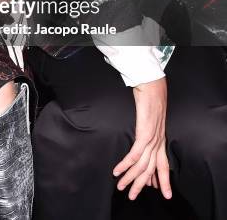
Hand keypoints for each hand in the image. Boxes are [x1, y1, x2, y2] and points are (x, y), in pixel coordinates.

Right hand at [113, 77, 171, 200]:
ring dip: (130, 178)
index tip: (158, 190)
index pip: (163, 164)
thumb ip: (148, 129)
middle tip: (131, 195)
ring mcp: (152, 138)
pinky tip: (118, 170)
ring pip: (142, 166)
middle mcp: (158, 141)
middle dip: (141, 185)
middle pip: (151, 170)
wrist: (152, 85)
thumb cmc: (150, 97)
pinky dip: (126, 165)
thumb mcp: (150, 117)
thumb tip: (142, 137)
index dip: (161, 179)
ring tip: (120, 186)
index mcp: (160, 138)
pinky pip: (135, 155)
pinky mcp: (145, 134)